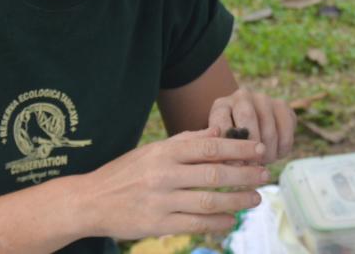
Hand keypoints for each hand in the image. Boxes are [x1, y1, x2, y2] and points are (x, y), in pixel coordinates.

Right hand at [73, 128, 270, 240]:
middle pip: (213, 173)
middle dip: (244, 174)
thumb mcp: (152, 150)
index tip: (259, 150)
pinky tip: (231, 219)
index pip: (208, 147)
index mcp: (164, 152)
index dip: (238, 148)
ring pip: (208, 201)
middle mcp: (163, 175)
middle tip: (264, 174)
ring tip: (255, 198)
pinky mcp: (157, 224)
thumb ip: (185, 141)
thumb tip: (217, 131)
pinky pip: (195, 224)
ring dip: (236, 200)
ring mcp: (160, 201)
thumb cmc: (125, 173)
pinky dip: (216, 222)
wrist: (90, 201)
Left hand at [208, 87, 295, 163]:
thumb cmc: (233, 143)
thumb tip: (227, 166)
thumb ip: (222, 151)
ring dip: (268, 151)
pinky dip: (282, 147)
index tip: (233, 165)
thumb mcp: (222, 145)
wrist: (253, 128)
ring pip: (268, 128)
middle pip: (246, 116)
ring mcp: (263, 99)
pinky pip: (286, 130)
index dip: (227, 145)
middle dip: (250, 146)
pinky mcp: (282, 105)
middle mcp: (241, 97)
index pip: (221, 121)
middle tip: (251, 165)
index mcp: (221, 106)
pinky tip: (276, 154)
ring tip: (263, 162)